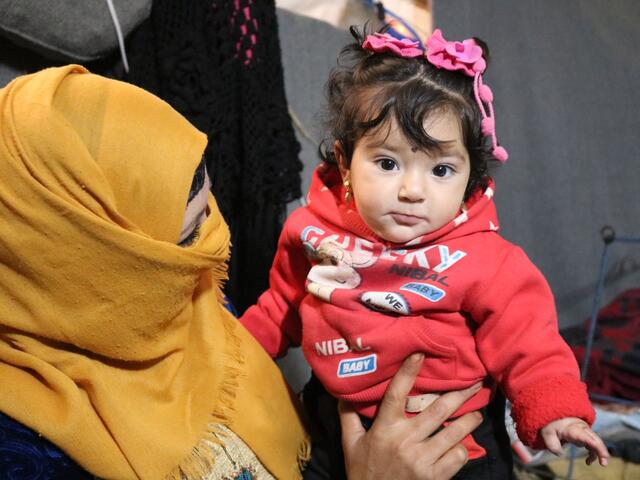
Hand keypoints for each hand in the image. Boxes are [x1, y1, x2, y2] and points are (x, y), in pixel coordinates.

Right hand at [339, 353, 482, 479]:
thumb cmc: (362, 472)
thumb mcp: (351, 444)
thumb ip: (348, 417)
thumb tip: (343, 392)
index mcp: (384, 428)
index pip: (396, 394)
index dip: (408, 372)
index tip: (419, 354)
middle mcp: (405, 440)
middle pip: (438, 410)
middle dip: (460, 395)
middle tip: (475, 384)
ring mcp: (422, 460)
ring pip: (454, 433)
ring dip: (469, 421)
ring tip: (477, 414)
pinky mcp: (434, 477)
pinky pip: (457, 457)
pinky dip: (461, 450)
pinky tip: (460, 445)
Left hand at [541, 417, 608, 465]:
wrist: (553, 413)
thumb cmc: (550, 423)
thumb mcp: (546, 432)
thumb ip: (552, 444)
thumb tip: (560, 454)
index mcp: (572, 428)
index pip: (585, 437)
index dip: (595, 445)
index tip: (602, 454)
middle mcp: (581, 429)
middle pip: (595, 439)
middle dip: (601, 451)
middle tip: (604, 463)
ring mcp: (584, 431)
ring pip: (595, 442)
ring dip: (598, 453)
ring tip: (589, 463)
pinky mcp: (584, 434)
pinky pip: (592, 444)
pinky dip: (593, 452)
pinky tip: (588, 461)